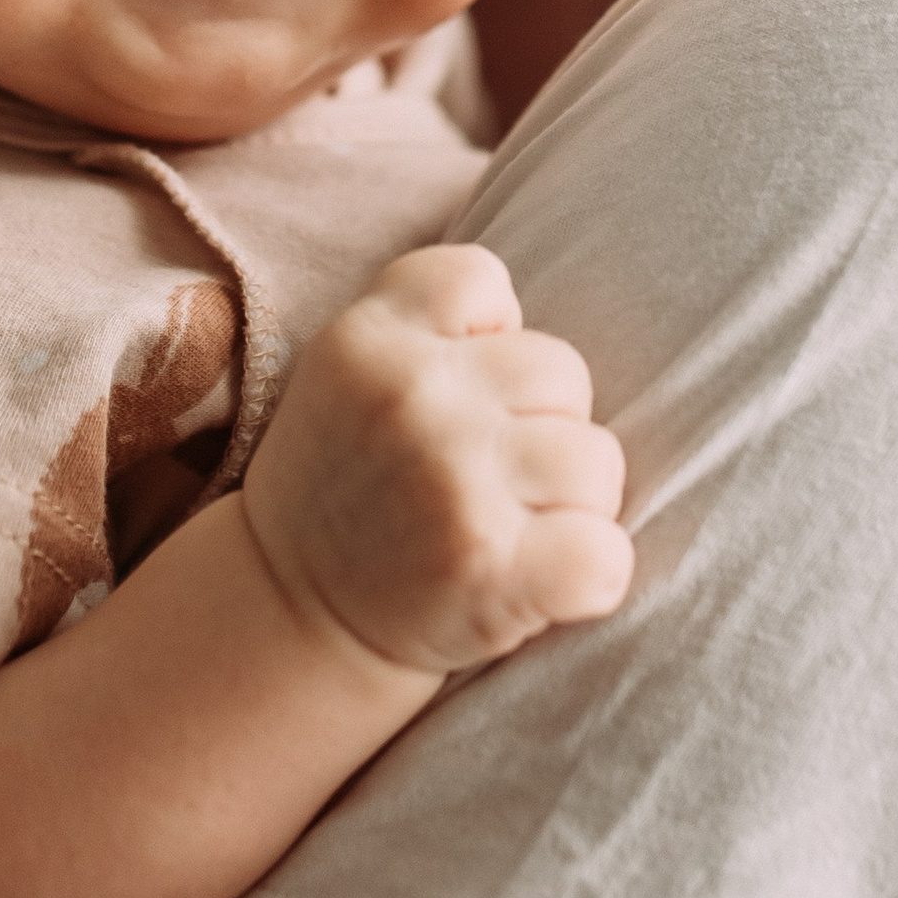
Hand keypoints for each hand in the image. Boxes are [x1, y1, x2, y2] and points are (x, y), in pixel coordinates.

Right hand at [241, 246, 632, 678]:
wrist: (290, 616)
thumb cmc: (352, 482)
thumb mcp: (353, 368)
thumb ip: (434, 318)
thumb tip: (560, 282)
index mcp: (370, 336)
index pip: (486, 281)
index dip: (489, 340)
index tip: (451, 395)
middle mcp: (411, 397)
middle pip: (562, 373)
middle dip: (540, 428)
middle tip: (477, 482)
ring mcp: (453, 484)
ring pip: (598, 460)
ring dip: (569, 505)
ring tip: (502, 530)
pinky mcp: (490, 573)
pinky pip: (607, 554)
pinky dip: (592, 577)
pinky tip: (536, 585)